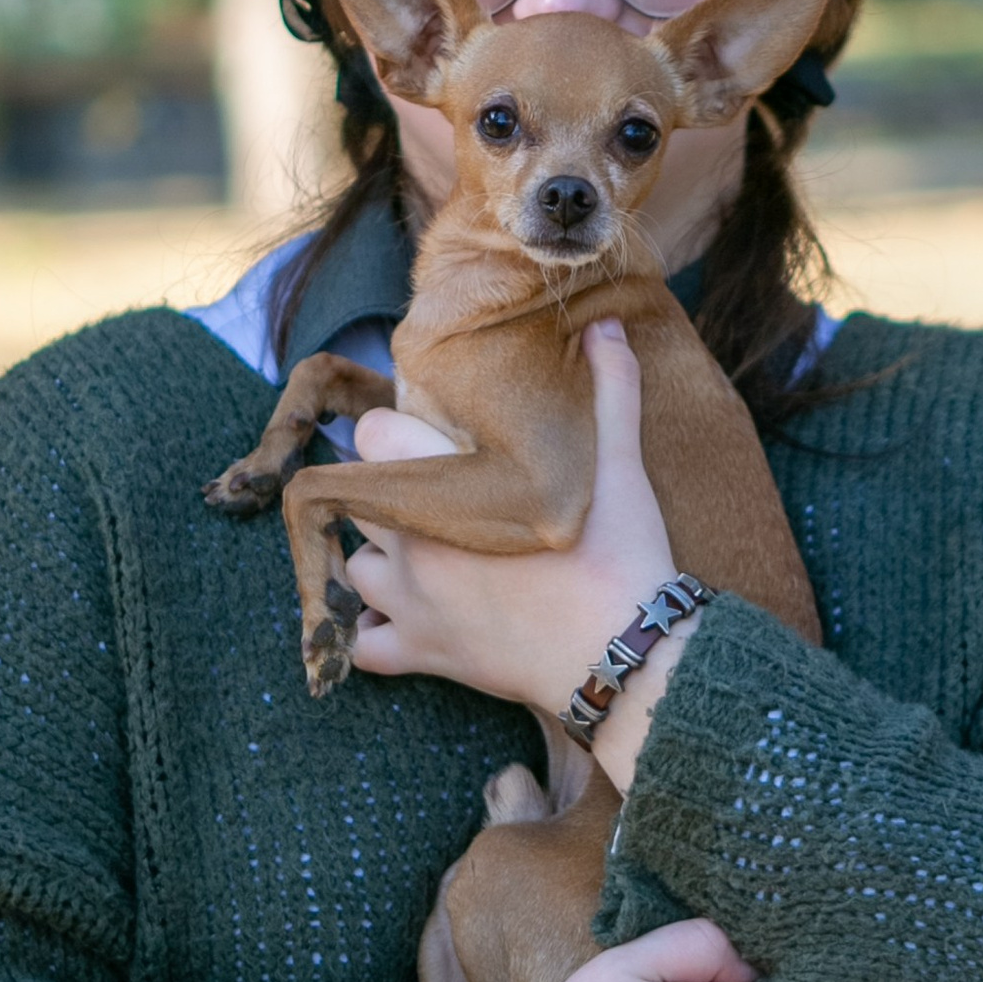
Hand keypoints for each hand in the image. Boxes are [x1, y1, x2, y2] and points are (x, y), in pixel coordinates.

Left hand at [346, 320, 689, 787]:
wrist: (628, 656)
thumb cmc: (622, 556)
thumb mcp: (620, 465)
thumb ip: (611, 389)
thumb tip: (606, 325)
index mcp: (447, 485)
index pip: (372, 434)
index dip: (398, 432)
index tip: (434, 442)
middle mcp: (414, 540)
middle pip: (358, 498)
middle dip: (389, 493)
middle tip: (439, 499)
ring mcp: (412, 602)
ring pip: (355, 567)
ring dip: (379, 558)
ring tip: (424, 556)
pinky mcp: (425, 653)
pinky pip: (364, 646)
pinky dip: (373, 633)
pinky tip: (406, 619)